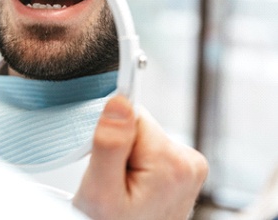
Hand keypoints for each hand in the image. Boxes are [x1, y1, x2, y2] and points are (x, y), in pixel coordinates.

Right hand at [73, 96, 207, 219]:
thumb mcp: (100, 190)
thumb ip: (110, 144)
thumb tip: (120, 101)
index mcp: (172, 163)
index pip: (133, 117)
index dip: (113, 139)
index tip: (109, 167)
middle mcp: (190, 162)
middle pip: (140, 127)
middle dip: (121, 150)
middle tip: (114, 181)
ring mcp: (191, 167)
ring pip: (145, 138)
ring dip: (129, 159)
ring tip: (125, 188)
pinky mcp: (185, 170)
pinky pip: (152, 150)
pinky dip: (139, 166)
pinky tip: (136, 188)